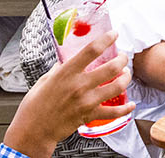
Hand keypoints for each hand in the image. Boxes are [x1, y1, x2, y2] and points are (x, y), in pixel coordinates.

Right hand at [6, 32, 134, 155]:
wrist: (33, 130)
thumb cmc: (34, 106)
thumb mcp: (44, 80)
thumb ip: (58, 70)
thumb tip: (65, 62)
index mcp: (66, 73)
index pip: (92, 50)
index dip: (106, 39)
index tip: (114, 34)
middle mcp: (79, 85)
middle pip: (112, 67)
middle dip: (122, 59)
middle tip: (123, 57)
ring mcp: (87, 101)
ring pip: (117, 86)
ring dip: (126, 78)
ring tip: (126, 74)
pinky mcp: (90, 115)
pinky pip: (114, 112)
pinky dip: (125, 108)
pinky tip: (130, 104)